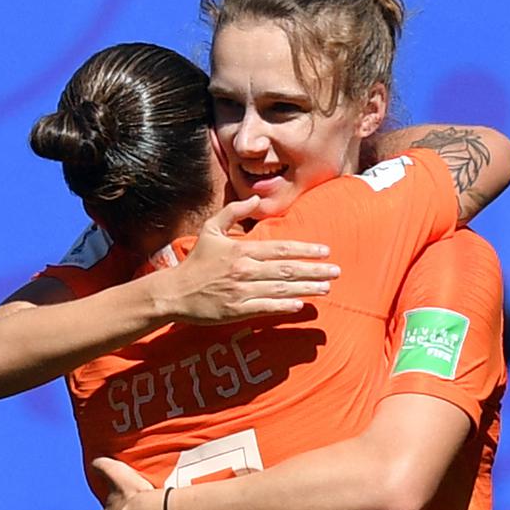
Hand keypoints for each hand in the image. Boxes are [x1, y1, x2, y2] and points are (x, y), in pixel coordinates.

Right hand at [158, 196, 338, 323]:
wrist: (174, 293)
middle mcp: (244, 270)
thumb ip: (233, 211)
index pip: (280, 248)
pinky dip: (285, 306)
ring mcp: (241, 292)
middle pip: (287, 269)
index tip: (325, 251)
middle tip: (335, 272)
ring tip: (326, 288)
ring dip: (306, 289)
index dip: (305, 249)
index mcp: (241, 250)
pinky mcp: (236, 310)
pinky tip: (301, 305)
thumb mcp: (210, 230)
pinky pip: (266, 308)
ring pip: (281, 289)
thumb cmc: (195, 262)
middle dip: (314, 270)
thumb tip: (256, 199)